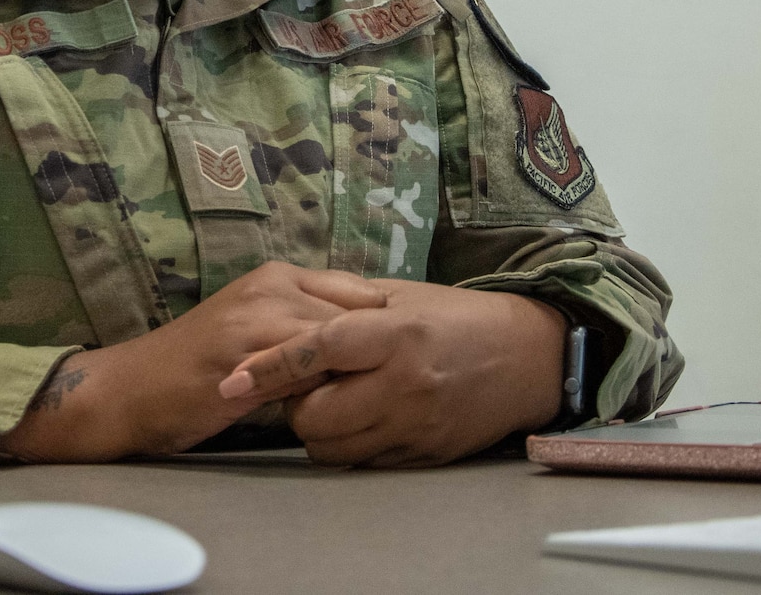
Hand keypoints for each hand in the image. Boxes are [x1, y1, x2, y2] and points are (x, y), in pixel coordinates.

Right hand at [0, 261, 386, 461]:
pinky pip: (306, 369)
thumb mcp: (257, 337)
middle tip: (408, 382)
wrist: (127, 392)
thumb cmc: (195, 373)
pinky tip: (343, 415)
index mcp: (278, 276)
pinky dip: (328, 391)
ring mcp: (257, 315)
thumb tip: (368, 352)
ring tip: (384, 402)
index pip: (360, 294)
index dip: (386, 329)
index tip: (410, 359)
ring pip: (337, 339)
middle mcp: (271, 285)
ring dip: (360, 371)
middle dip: (383, 349)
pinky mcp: (245, 352)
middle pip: (359, 313)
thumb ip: (304, 333)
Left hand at [218, 280, 567, 467]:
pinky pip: (362, 462)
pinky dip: (349, 444)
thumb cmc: (459, 318)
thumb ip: (348, 309)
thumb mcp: (405, 297)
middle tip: (302, 385)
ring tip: (332, 400)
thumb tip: (290, 320)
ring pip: (332, 448)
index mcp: (397, 334)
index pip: (319, 350)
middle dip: (295, 403)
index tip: (233, 378)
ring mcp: (414, 425)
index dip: (271, 366)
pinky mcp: (423, 454)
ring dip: (317, 428)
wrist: (527, 358)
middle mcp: (405, 384)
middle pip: (315, 415)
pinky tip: (361, 418)